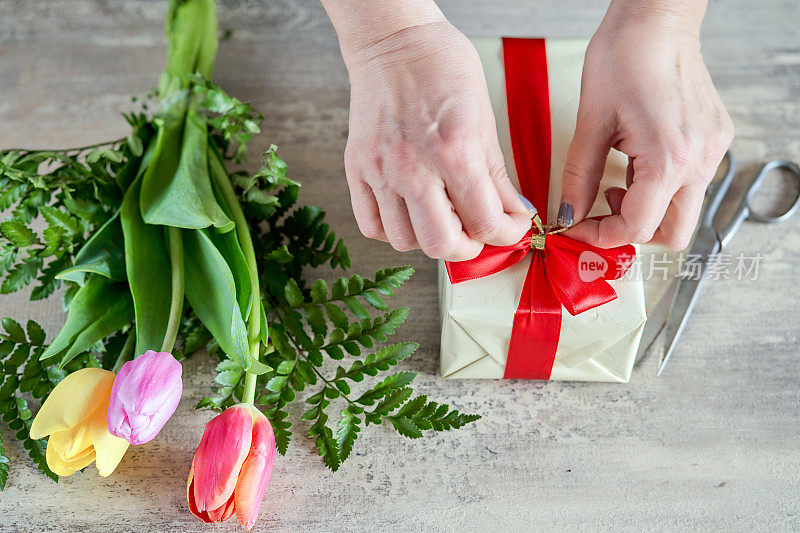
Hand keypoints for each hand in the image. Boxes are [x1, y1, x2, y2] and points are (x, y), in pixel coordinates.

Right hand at [338, 21, 530, 259]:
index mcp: (453, 151)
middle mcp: (412, 167)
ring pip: (405, 241)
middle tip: (477, 232)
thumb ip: (497, 175)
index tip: (510, 227)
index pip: (485, 222)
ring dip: (429, 238)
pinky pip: (371, 225)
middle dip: (469, 247)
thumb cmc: (442, 68)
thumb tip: (514, 212)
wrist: (394, 41)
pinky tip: (410, 213)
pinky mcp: (356, 169)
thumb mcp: (484, 119)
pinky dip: (393, 230)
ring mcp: (379, 170)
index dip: (507, 234)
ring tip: (442, 218)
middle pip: (442, 244)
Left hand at [560, 0, 733, 249]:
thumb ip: (578, 178)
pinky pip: (690, 185)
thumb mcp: (590, 123)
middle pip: (671, 234)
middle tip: (597, 214)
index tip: (575, 228)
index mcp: (669, 159)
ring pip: (682, 212)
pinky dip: (659, 189)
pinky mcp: (714, 140)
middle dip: (630, 233)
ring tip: (614, 183)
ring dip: (645, 210)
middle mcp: (700, 160)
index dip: (599, 236)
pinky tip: (634, 164)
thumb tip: (568, 215)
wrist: (657, 19)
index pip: (637, 228)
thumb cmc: (625, 56)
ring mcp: (712, 150)